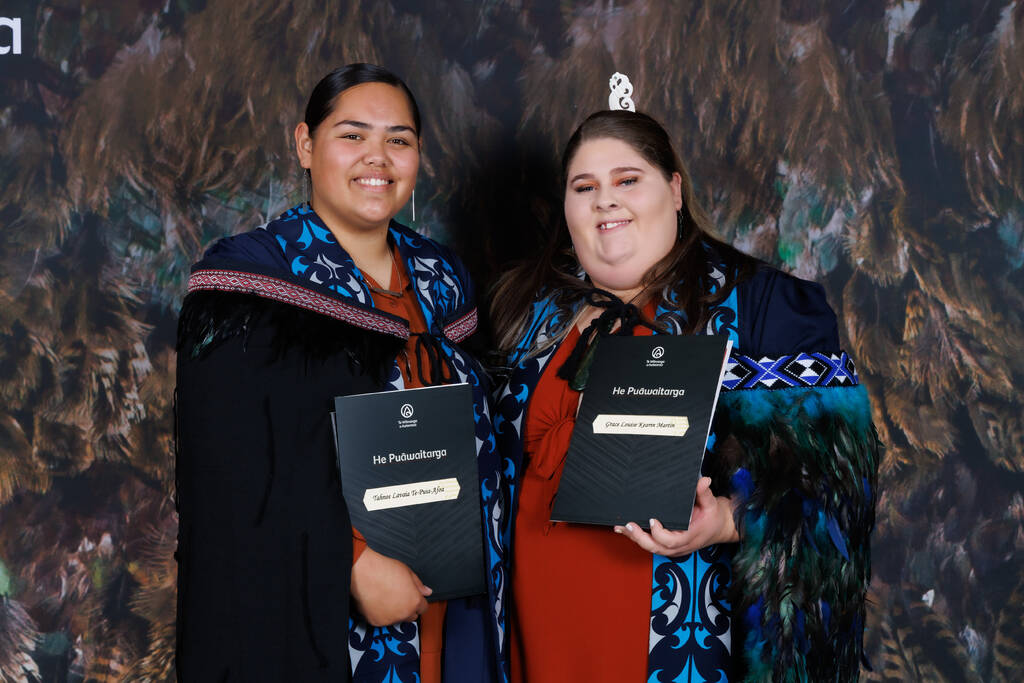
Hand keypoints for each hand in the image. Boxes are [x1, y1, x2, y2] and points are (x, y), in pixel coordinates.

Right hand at [351, 547, 431, 626]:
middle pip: (412, 616)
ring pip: (397, 619)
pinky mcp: (376, 622)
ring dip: (395, 612)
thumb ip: (419, 585)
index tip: (414, 597)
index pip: (423, 608)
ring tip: (387, 596)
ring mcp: (390, 619)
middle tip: (400, 596)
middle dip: (409, 608)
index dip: (419, 601)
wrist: (364, 573)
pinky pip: (383, 620)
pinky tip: (379, 601)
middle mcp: (403, 613)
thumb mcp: (407, 572)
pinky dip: (382, 614)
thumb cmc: (383, 570)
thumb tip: (426, 591)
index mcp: (414, 601)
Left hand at [614, 477, 738, 556]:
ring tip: (621, 527)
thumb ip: (704, 492)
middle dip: (640, 538)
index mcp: (689, 537)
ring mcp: (674, 548)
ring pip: (651, 547)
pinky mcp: (669, 545)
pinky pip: (652, 544)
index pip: (671, 541)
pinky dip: (638, 538)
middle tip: (628, 525)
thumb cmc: (714, 517)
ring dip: (635, 538)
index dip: (659, 533)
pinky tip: (626, 530)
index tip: (652, 520)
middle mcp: (680, 546)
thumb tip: (703, 481)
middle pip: (656, 548)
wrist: (720, 528)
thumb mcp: (712, 503)